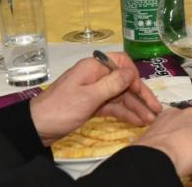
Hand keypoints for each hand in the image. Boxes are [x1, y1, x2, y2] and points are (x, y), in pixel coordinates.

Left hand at [30, 52, 161, 146]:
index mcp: (94, 67)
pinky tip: (137, 120)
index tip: (140, 91)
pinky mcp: (92, 105)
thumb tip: (132, 73)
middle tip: (156, 110)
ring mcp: (94, 91)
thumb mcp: (88, 96)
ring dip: (136, 107)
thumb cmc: (61, 109)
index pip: (122, 63)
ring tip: (150, 120)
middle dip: (140, 96)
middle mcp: (96, 76)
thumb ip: (113, 84)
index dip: (134, 76)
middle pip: (125, 82)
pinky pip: (113, 106)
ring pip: (121, 96)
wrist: (35, 129)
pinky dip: (125, 113)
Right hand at [132, 107, 191, 178]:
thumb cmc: (150, 151)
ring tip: (190, 163)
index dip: (183, 144)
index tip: (176, 154)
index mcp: (173, 115)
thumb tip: (169, 148)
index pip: (186, 129)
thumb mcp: (156, 140)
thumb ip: (166, 138)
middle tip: (185, 160)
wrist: (158, 154)